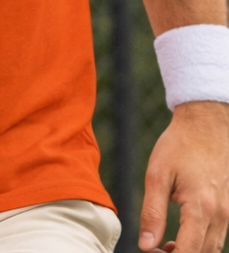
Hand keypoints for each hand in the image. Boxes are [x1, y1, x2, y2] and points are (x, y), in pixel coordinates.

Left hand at [139, 101, 228, 251]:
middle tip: (157, 249)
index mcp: (201, 208)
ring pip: (213, 249)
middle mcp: (220, 215)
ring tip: (168, 244)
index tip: (151, 251)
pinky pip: (218, 236)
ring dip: (192, 252)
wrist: (207, 125)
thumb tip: (146, 245)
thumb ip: (152, 212)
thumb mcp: (157, 175)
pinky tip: (183, 233)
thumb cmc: (179, 147)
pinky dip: (202, 243)